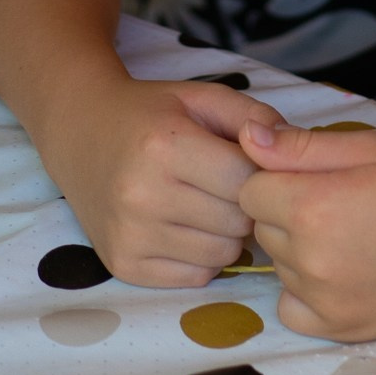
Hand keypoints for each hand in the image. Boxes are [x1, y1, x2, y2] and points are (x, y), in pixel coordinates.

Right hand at [49, 77, 286, 288]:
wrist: (81, 132)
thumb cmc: (150, 113)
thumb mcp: (201, 97)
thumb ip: (253, 116)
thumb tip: (293, 147)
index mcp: (165, 147)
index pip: (246, 183)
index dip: (259, 175)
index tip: (250, 165)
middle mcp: (142, 195)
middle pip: (236, 223)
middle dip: (245, 206)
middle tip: (229, 186)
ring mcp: (130, 235)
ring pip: (220, 255)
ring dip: (227, 234)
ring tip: (209, 205)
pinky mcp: (123, 265)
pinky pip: (193, 277)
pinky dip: (202, 256)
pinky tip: (188, 226)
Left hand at [240, 123, 375, 339]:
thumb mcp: (371, 146)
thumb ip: (301, 146)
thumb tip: (247, 139)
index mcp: (313, 205)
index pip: (250, 188)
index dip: (273, 175)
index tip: (308, 173)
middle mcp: (310, 257)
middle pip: (262, 227)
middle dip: (287, 209)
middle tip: (338, 198)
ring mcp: (323, 299)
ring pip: (278, 264)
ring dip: (298, 246)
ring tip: (349, 231)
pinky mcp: (338, 328)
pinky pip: (291, 307)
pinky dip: (304, 289)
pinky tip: (338, 269)